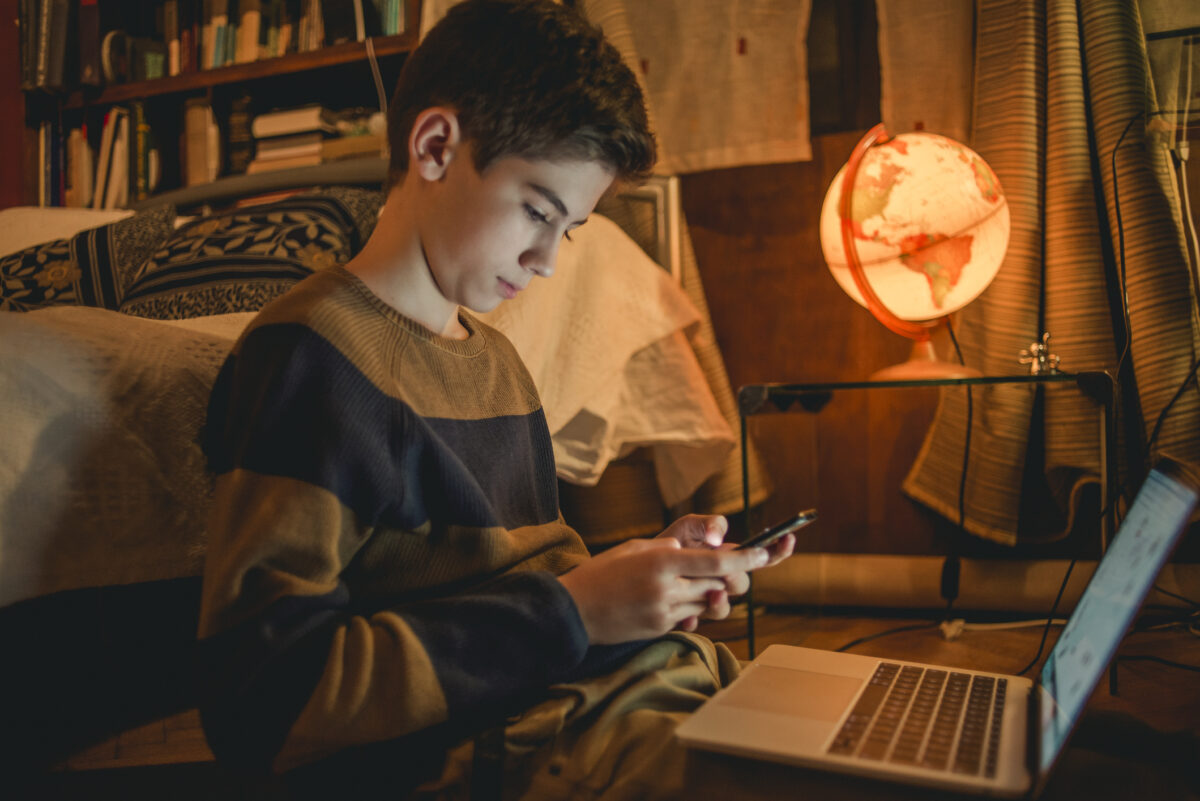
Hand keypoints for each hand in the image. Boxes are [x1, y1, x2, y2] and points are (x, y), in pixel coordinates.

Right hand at [557, 537, 770, 643]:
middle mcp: (667, 588)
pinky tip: (665, 598)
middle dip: (728, 575)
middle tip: (724, 567)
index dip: (748, 558)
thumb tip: (697, 552)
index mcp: (662, 561)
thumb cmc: (602, 572)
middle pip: (719, 583)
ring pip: (707, 602)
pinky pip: (689, 615)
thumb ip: (669, 548)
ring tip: (687, 582)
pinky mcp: (661, 629)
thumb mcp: (635, 548)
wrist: (573, 611)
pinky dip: (687, 605)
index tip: (767, 553)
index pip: (717, 561)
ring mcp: (665, 612)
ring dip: (707, 591)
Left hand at [654, 514, 795, 628]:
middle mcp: (719, 580)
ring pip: (722, 607)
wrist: (631, 572)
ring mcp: (704, 599)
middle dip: (736, 578)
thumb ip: (706, 524)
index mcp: (725, 559)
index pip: (759, 557)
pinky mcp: (685, 615)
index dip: (777, 550)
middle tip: (725, 574)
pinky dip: (692, 619)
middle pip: (741, 584)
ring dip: (720, 603)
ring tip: (710, 596)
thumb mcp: (684, 528)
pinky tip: (685, 617)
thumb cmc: (662, 547)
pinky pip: (696, 622)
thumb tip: (718, 538)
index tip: (788, 539)